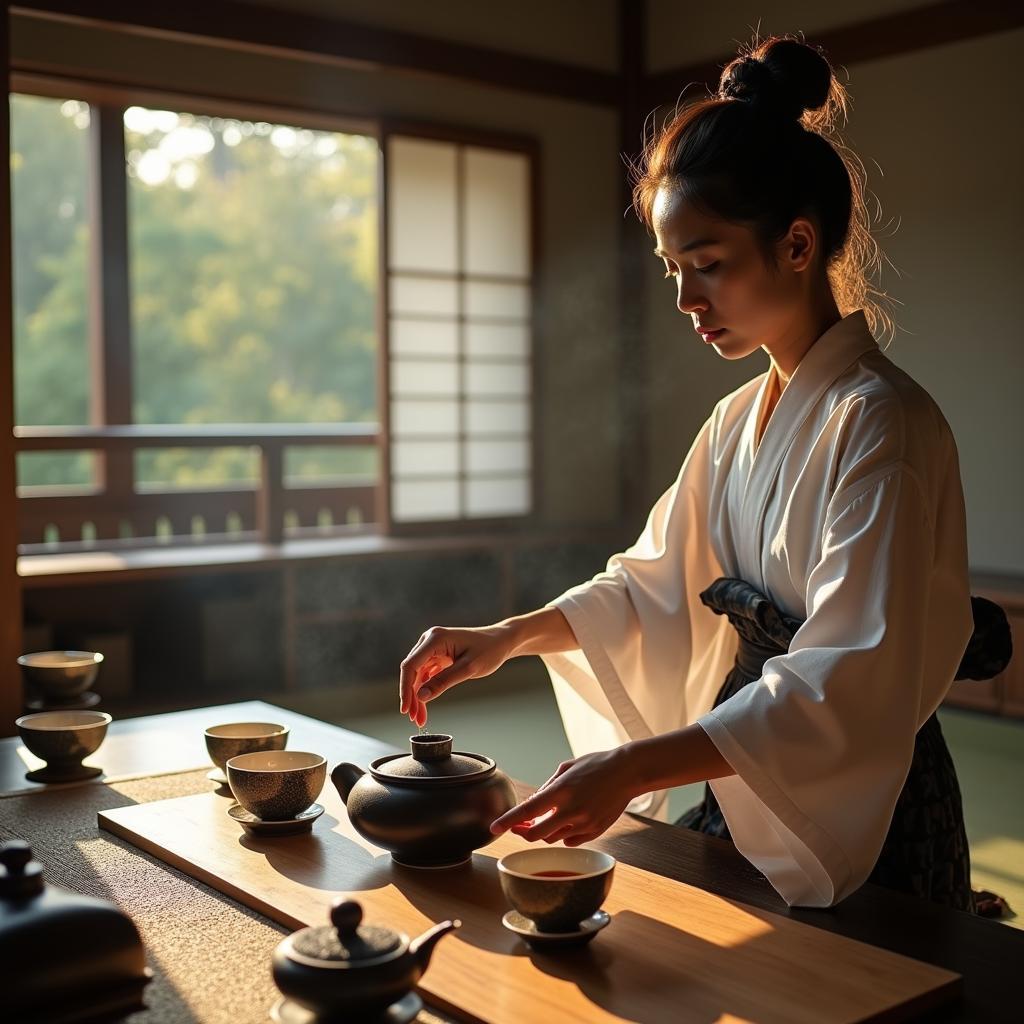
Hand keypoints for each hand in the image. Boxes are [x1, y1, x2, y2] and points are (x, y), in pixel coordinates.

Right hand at [399, 624, 515, 726]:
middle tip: (415, 719)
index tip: (406, 709)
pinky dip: (425, 689)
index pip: (411, 665)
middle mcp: (430, 640)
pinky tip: (424, 704)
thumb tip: (421, 696)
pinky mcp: (437, 654)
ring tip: (419, 717)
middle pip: (412, 671)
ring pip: (417, 675)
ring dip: (417, 695)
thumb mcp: (468, 669)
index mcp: (435, 639)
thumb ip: (443, 682)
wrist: (501, 641)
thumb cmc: (489, 650)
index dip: (405, 689)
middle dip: (411, 696)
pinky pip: (426, 674)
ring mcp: (432, 647)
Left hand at [489, 747, 638, 846]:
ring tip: (546, 817)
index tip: (494, 828)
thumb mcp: (566, 768)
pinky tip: (565, 821)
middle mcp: (572, 810)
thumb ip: (547, 788)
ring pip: (553, 839)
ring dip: (544, 831)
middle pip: (537, 835)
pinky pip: (570, 841)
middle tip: (519, 826)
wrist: (627, 772)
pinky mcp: (596, 831)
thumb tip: (531, 805)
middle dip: (523, 832)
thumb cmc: (595, 765)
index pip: (528, 811)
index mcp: (562, 791)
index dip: (508, 821)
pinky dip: (562, 834)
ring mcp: (585, 823)